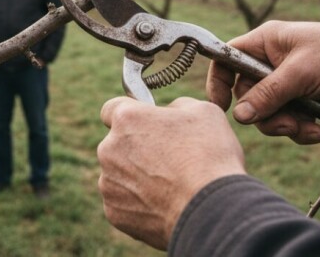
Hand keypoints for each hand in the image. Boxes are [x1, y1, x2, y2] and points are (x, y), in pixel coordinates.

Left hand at [97, 96, 245, 249]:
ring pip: (119, 174)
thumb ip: (176, 106)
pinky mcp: (114, 212)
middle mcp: (108, 149)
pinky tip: (165, 204)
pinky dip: (139, 203)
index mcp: (126, 119)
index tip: (146, 125)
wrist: (211, 210)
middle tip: (168, 159)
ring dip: (137, 176)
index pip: (111, 109)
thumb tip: (169, 113)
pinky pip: (123, 202)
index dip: (130, 115)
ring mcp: (108, 182)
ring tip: (171, 186)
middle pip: (116, 144)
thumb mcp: (202, 112)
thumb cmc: (210, 156)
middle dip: (136, 149)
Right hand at [207, 21, 319, 143]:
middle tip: (288, 124)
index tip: (222, 107)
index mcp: (265, 43)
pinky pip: (288, 120)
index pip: (226, 60)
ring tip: (307, 129)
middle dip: (267, 115)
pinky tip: (319, 132)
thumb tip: (238, 117)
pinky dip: (301, 129)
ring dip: (286, 125)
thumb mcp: (300, 74)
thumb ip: (267, 95)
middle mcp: (271, 61)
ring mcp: (287, 82)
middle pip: (248, 96)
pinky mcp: (302, 99)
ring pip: (267, 112)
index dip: (218, 82)